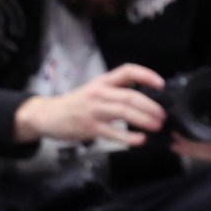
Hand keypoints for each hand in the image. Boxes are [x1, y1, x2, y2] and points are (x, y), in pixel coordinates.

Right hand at [16, 63, 166, 146]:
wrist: (46, 115)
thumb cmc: (75, 103)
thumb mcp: (95, 90)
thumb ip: (115, 91)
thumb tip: (145, 99)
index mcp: (102, 82)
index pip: (127, 71)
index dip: (146, 75)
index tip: (161, 84)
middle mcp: (99, 93)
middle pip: (129, 96)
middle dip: (150, 105)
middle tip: (163, 115)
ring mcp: (94, 110)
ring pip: (123, 112)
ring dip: (144, 119)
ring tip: (157, 125)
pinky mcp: (89, 128)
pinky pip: (112, 133)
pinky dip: (128, 137)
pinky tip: (140, 140)